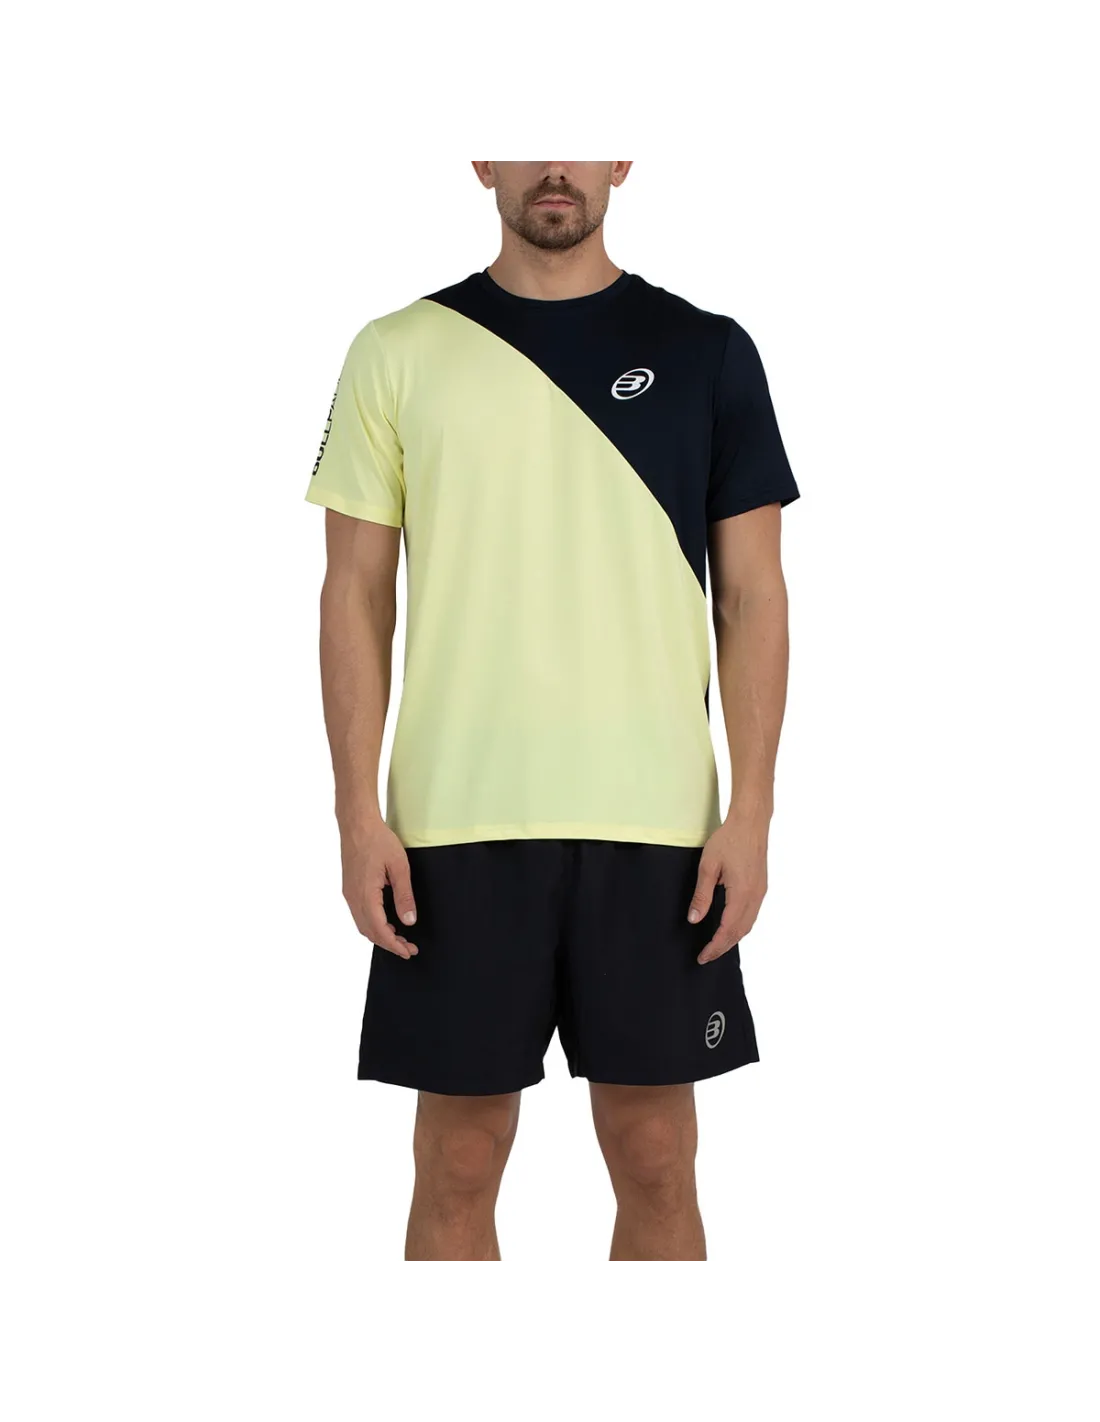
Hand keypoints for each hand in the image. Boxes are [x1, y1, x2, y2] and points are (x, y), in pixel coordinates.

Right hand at [340, 818, 418, 958]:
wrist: (357, 823)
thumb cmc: (378, 840)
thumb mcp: (399, 867)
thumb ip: (404, 896)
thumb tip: (409, 921)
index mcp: (365, 894)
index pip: (379, 930)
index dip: (394, 945)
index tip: (407, 952)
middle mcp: (353, 897)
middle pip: (369, 932)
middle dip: (388, 943)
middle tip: (408, 948)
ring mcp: (349, 893)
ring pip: (363, 924)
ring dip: (380, 935)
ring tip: (399, 938)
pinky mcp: (349, 888)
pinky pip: (359, 914)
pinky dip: (372, 924)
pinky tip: (386, 922)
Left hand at [687, 812, 768, 963]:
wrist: (751, 823)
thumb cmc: (729, 840)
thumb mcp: (708, 867)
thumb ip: (701, 895)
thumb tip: (694, 919)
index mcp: (742, 894)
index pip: (727, 930)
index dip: (715, 946)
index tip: (703, 957)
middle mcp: (755, 897)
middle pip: (740, 932)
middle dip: (723, 947)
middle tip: (707, 956)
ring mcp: (760, 892)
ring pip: (748, 925)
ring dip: (733, 938)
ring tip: (716, 946)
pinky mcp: (761, 887)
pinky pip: (752, 915)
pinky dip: (740, 927)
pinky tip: (730, 927)